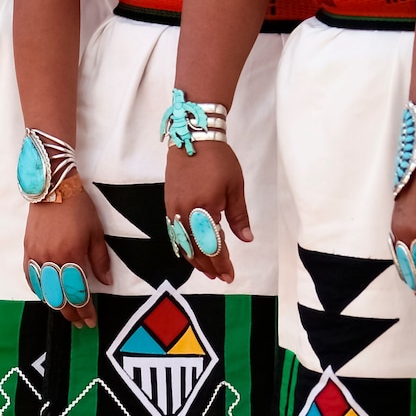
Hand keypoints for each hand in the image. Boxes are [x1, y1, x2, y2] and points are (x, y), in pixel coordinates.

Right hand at [23, 183, 111, 327]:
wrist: (53, 187)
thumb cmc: (79, 208)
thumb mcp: (96, 232)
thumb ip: (100, 260)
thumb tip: (106, 282)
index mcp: (71, 256)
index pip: (78, 293)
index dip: (85, 310)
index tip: (91, 321)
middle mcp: (51, 260)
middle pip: (60, 297)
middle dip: (71, 313)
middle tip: (80, 322)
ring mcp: (37, 256)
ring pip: (44, 290)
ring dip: (55, 305)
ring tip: (66, 312)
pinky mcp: (27, 250)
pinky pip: (30, 277)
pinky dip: (38, 289)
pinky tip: (45, 295)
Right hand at [164, 142, 251, 282]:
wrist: (192, 137)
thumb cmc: (218, 160)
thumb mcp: (235, 187)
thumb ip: (239, 216)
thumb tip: (246, 239)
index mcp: (203, 209)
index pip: (212, 246)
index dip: (221, 264)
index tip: (229, 276)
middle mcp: (184, 214)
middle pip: (195, 250)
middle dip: (209, 267)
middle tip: (221, 277)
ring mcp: (173, 210)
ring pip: (182, 244)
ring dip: (195, 260)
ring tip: (208, 270)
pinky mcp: (168, 205)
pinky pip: (174, 233)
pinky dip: (184, 247)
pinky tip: (192, 252)